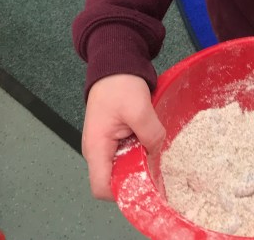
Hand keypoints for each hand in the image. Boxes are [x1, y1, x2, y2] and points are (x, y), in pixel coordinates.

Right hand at [81, 74, 165, 199]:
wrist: (115, 60)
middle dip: (137, 176)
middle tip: (157, 165)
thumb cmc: (119, 82)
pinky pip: (128, 153)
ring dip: (141, 161)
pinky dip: (140, 149)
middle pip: (116, 179)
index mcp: (96, 148)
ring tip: (155, 148)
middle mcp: (97, 151)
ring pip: (124, 166)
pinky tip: (151, 140)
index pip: (103, 188)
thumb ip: (150, 134)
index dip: (124, 191)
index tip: (146, 183)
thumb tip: (156, 153)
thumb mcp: (139, 108)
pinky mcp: (114, 137)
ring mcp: (106, 144)